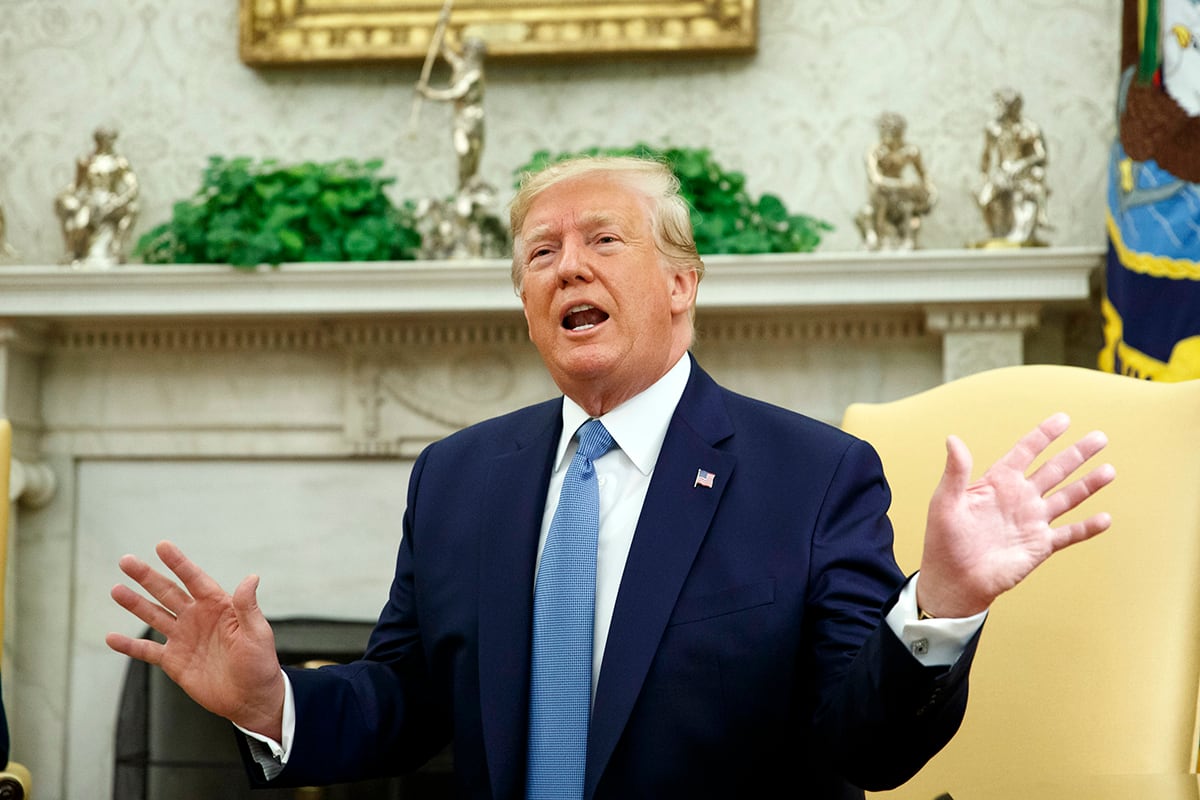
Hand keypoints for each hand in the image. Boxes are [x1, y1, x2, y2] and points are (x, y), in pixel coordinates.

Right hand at [106, 540, 285, 739]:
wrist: (251, 698)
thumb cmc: (260, 663)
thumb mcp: (257, 633)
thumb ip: (247, 607)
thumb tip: (251, 577)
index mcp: (218, 606)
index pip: (194, 579)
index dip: (179, 563)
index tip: (162, 546)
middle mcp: (197, 617)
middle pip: (167, 592)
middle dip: (147, 577)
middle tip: (126, 561)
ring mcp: (183, 638)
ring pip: (154, 615)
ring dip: (134, 604)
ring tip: (116, 589)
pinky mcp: (174, 661)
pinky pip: (147, 650)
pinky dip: (129, 645)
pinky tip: (111, 638)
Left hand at [916, 413, 1115, 618]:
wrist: (954, 581)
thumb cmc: (944, 541)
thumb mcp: (945, 503)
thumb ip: (955, 472)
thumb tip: (953, 439)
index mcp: (997, 483)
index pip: (1025, 452)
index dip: (1043, 435)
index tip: (1063, 419)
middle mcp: (1019, 498)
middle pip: (1054, 470)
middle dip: (1076, 454)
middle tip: (1100, 437)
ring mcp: (1031, 521)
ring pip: (1067, 498)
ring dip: (1088, 484)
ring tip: (1109, 470)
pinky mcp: (1040, 546)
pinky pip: (1069, 534)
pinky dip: (1087, 528)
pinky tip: (1105, 518)